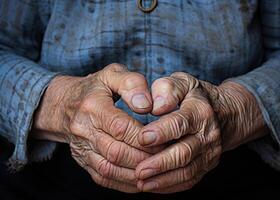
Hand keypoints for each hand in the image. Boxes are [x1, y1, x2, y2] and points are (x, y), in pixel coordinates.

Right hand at [32, 64, 156, 192]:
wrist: (63, 105)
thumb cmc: (94, 88)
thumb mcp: (112, 74)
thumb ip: (132, 84)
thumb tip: (147, 105)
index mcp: (92, 107)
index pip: (121, 127)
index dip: (145, 137)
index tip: (165, 139)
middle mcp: (84, 130)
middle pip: (116, 152)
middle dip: (145, 157)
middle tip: (166, 157)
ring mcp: (82, 149)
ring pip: (110, 169)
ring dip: (136, 173)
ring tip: (158, 170)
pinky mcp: (83, 162)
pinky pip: (104, 178)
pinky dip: (125, 183)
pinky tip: (143, 181)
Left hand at [136, 72, 267, 192]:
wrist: (220, 112)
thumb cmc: (192, 96)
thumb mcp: (182, 83)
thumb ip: (168, 89)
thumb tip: (156, 107)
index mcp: (199, 112)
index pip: (180, 123)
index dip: (161, 132)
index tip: (142, 138)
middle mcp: (208, 134)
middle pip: (184, 152)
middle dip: (160, 163)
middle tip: (138, 170)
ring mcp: (209, 153)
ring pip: (187, 171)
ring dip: (163, 179)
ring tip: (141, 183)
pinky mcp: (206, 165)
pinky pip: (189, 180)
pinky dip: (170, 186)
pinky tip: (152, 186)